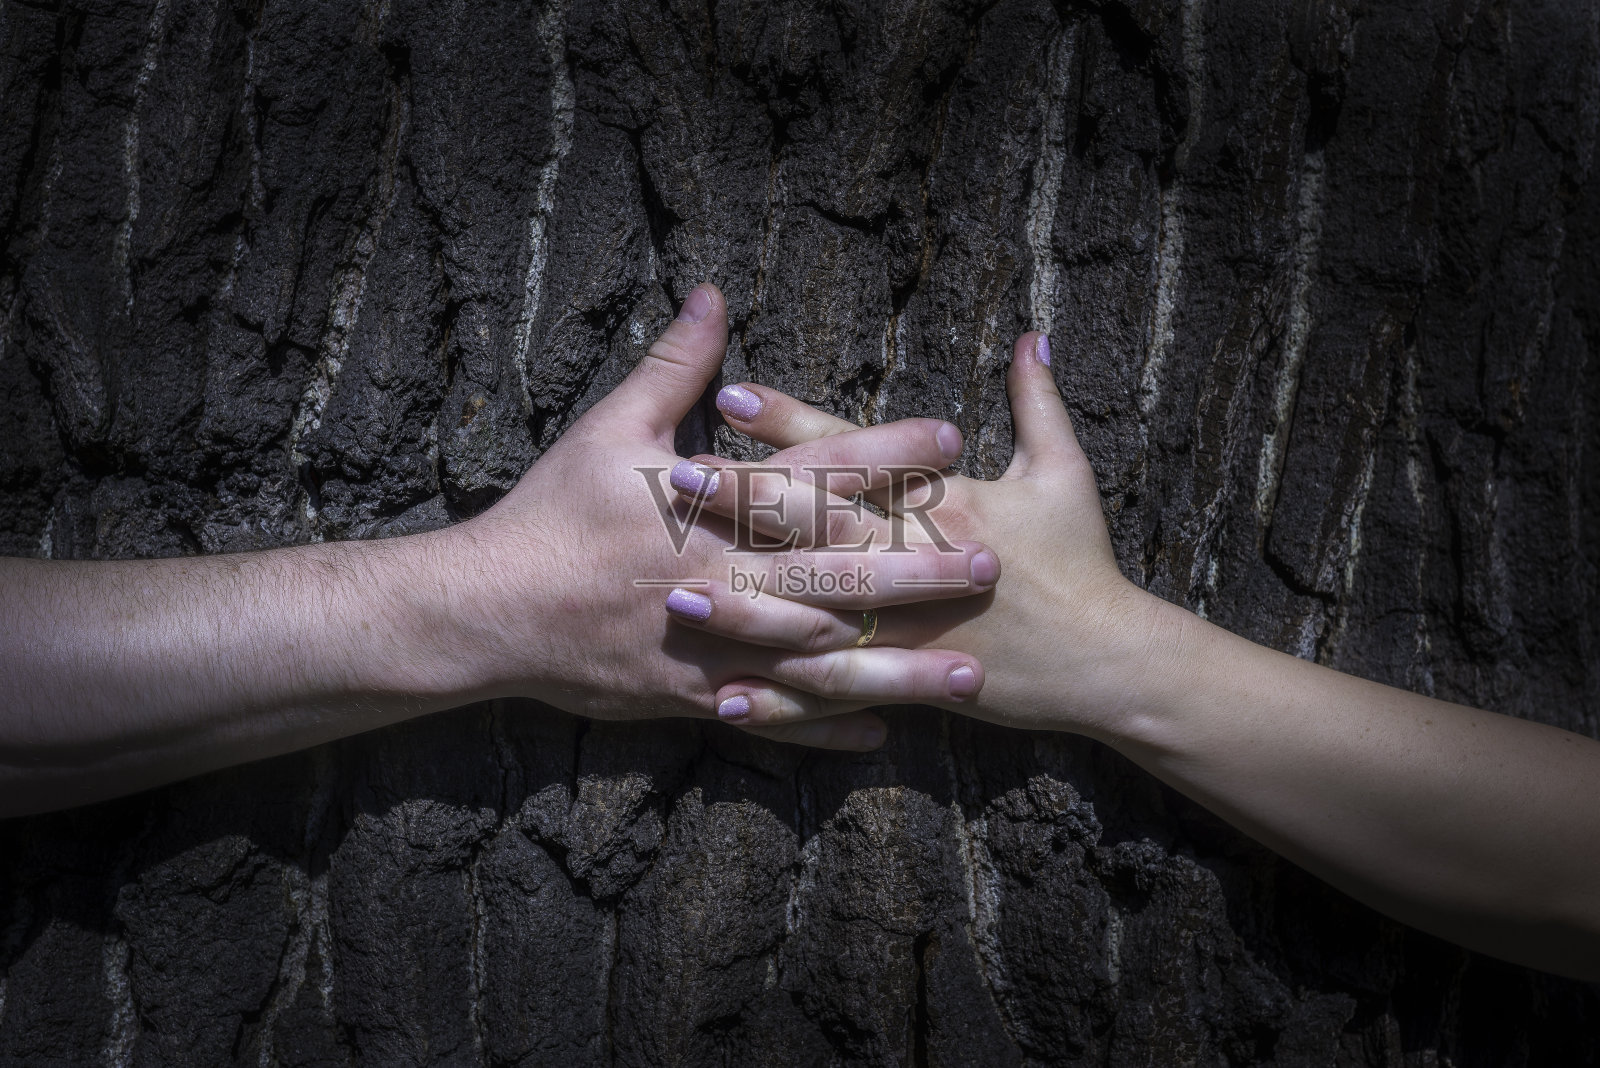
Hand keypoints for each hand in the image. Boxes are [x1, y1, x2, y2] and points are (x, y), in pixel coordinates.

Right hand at [444, 283, 1000, 749]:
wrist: (488, 613)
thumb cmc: (550, 513)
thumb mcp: (608, 428)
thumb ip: (674, 366)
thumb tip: (712, 293)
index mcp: (709, 507)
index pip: (813, 473)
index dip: (883, 455)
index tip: (949, 440)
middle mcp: (724, 578)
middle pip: (837, 575)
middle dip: (918, 570)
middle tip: (991, 564)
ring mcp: (713, 645)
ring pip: (820, 662)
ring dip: (897, 668)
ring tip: (967, 677)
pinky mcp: (694, 694)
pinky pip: (772, 716)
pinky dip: (824, 728)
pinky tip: (882, 733)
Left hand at [683, 332, 1171, 738]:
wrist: (1105, 662)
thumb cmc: (1083, 563)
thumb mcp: (1066, 473)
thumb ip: (1038, 401)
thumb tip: (1035, 335)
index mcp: (944, 502)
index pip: (853, 453)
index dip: (791, 425)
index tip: (730, 395)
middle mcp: (914, 561)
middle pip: (815, 526)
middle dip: (743, 502)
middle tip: (672, 477)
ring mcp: (906, 627)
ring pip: (810, 613)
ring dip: (741, 606)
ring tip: (672, 595)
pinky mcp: (906, 679)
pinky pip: (834, 690)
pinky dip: (783, 698)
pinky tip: (724, 697)